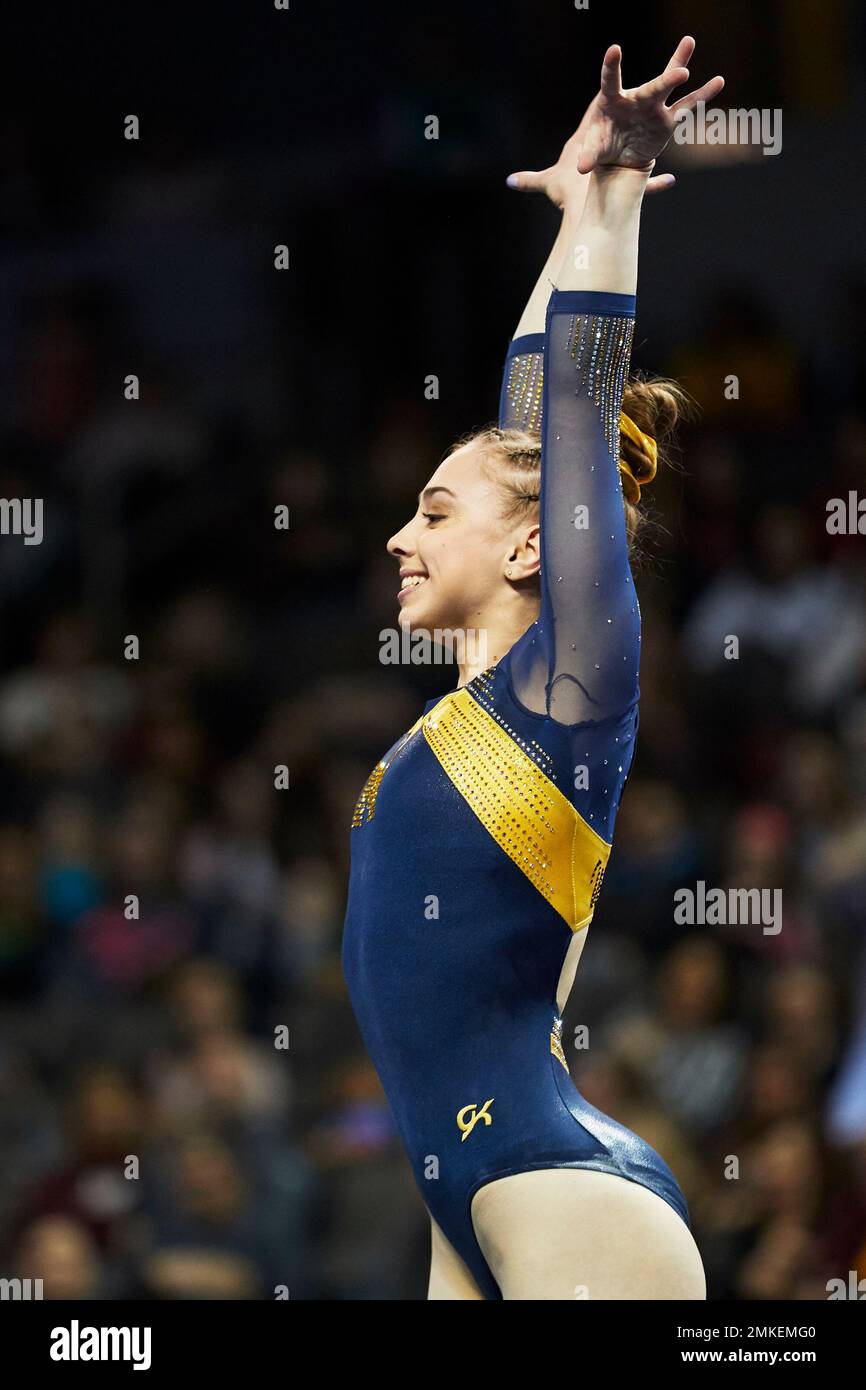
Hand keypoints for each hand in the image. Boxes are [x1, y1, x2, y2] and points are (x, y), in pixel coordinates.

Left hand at [577, 35, 723, 174]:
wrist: (618, 160)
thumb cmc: (603, 147)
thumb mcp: (593, 152)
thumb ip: (589, 155)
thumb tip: (582, 167)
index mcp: (612, 100)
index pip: (610, 80)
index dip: (611, 66)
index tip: (615, 49)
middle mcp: (635, 98)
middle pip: (651, 87)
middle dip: (666, 80)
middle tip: (681, 73)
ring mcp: (653, 107)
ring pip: (669, 86)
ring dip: (678, 68)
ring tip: (689, 42)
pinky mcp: (666, 120)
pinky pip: (687, 107)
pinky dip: (703, 95)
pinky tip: (718, 81)